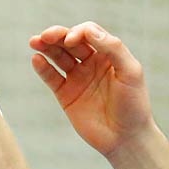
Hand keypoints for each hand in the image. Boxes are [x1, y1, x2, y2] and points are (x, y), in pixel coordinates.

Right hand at [29, 22, 156, 157]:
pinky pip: (52, 77)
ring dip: (46, 47)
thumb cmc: (134, 104)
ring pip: (59, 56)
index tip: (72, 41)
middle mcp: (92, 63)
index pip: (89, 33)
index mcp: (109, 55)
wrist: (125, 138)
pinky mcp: (66, 95)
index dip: (78, 32)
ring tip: (34, 41)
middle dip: (58, 35)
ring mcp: (78, 78)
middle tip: (45, 35)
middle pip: (70, 41)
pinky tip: (36, 60)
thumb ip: (113, 48)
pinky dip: (43, 68)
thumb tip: (88, 30)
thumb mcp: (131, 72)